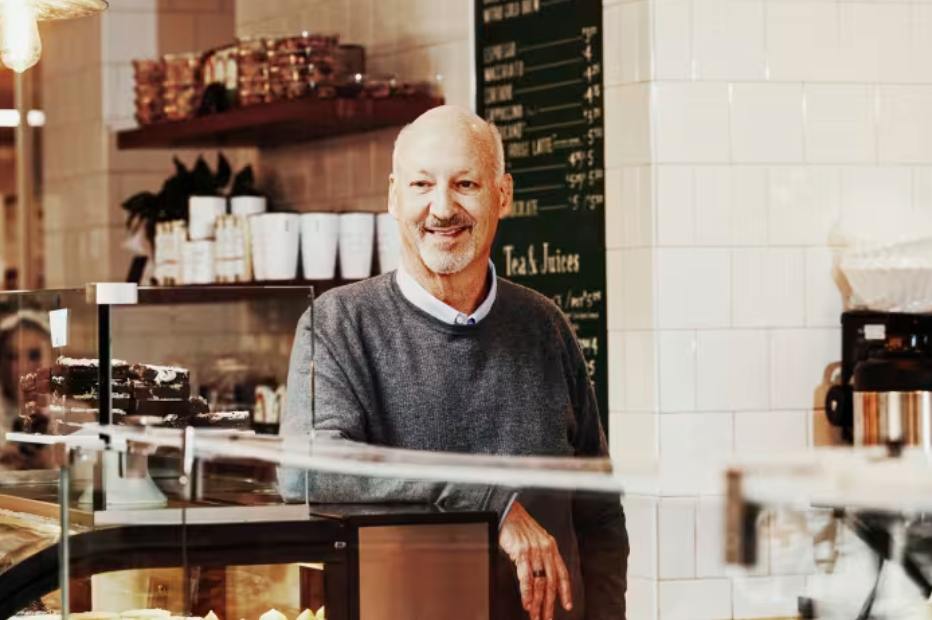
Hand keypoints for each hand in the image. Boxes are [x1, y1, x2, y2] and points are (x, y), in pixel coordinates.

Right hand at [499, 500, 571, 619]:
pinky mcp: (521, 553)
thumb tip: (540, 576)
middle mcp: (545, 550)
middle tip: (547, 618)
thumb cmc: (518, 524)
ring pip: (540, 583)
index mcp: (551, 547)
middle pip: (551, 583)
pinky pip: (526, 578)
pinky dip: (527, 593)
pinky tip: (527, 603)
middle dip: (550, 604)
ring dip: (538, 603)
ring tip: (536, 616)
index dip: (565, 591)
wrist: (507, 511)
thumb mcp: (535, 539)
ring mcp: (534, 551)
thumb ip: (540, 555)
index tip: (567, 606)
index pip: (562, 573)